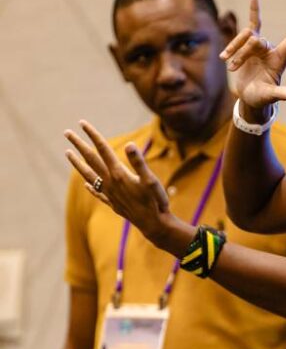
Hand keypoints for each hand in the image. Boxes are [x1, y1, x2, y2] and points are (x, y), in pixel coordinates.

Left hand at [65, 121, 170, 240]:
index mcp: (118, 173)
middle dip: (79, 145)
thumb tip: (129, 144)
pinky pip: (97, 192)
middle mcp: (110, 182)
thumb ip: (138, 162)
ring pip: (88, 175)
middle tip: (67, 133)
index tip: (82, 123)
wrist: (154, 225)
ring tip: (67, 154)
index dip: (92, 135)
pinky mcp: (113, 203)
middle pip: (91, 159)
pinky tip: (86, 185)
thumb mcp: (150, 179)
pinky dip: (89, 186)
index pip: (102, 149)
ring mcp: (110, 193)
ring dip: (77, 163)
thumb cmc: (155, 202)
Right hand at [221, 0, 285, 116]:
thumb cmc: (263, 97)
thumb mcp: (271, 96)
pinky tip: (223, 55)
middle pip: (257, 40)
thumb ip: (283, 94)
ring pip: (246, 35)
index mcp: (279, 60)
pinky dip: (232, 42)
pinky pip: (244, 32)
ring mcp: (259, 47)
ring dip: (234, 48)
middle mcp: (270, 51)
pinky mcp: (248, 46)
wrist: (249, 96)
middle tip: (232, 68)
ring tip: (224, 61)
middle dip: (243, 51)